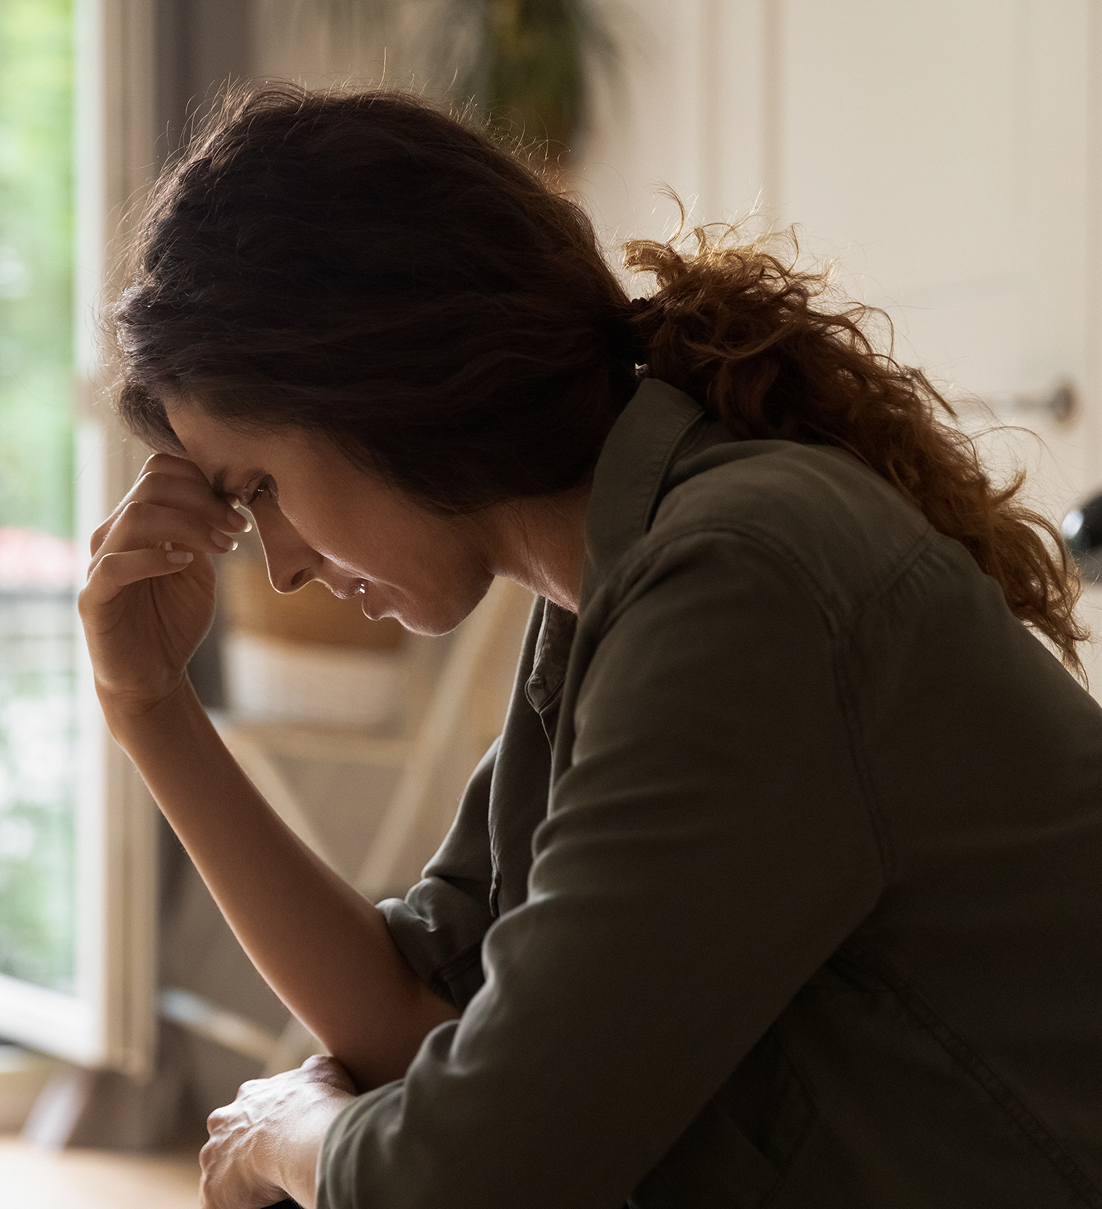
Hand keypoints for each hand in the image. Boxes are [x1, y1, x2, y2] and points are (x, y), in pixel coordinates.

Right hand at [78, 453, 249, 717]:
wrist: (153, 674)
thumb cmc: (175, 619)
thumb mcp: (199, 569)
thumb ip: (204, 534)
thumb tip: (227, 497)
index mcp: (139, 522)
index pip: (160, 471)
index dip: (202, 479)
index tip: (239, 508)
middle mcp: (115, 534)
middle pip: (152, 485)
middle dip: (204, 500)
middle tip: (239, 526)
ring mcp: (101, 563)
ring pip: (137, 516)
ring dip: (190, 525)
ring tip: (224, 547)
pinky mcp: (93, 597)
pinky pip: (116, 564)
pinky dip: (155, 557)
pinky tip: (185, 563)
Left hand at [201, 1054, 356, 1208]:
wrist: (300, 1134)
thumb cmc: (314, 1102)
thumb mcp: (321, 1070)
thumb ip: (312, 1071)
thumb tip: (314, 1071)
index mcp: (248, 1096)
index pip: (250, 1108)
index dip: (266, 1121)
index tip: (282, 1133)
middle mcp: (223, 1123)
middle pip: (227, 1138)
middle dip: (242, 1149)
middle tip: (270, 1163)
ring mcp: (213, 1157)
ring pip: (220, 1171)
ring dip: (236, 1179)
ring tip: (265, 1189)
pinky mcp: (212, 1190)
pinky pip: (218, 1202)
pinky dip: (233, 1204)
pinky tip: (254, 1206)